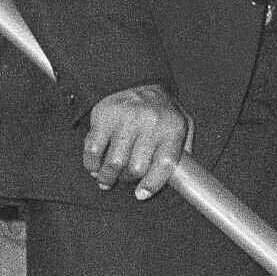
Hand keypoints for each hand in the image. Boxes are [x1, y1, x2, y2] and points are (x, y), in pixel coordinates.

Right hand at [81, 80, 191, 196]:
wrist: (139, 81)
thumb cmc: (162, 112)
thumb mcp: (183, 124)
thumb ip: (185, 150)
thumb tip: (185, 178)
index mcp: (173, 128)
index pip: (164, 163)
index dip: (152, 184)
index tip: (141, 194)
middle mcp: (151, 122)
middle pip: (136, 167)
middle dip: (127, 179)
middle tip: (124, 179)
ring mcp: (126, 118)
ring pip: (113, 162)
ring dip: (106, 177)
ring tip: (105, 180)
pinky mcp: (105, 116)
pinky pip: (93, 149)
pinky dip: (91, 163)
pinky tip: (94, 166)